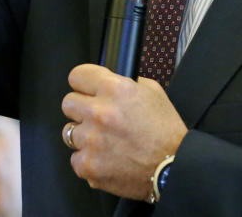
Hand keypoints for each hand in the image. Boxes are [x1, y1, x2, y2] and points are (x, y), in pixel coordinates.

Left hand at [61, 64, 187, 199]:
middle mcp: (99, 112)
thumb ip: (124, 83)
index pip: (77, 76)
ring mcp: (91, 140)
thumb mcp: (152, 92)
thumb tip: (105, 82)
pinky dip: (89, 159)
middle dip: (81, 109)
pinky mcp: (87, 165)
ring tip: (106, 141)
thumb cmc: (165, 132)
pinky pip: (76, 158)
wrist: (173, 167)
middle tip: (97, 118)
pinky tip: (106, 158)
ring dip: (85, 136)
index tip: (85, 89)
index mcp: (115, 89)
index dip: (83, 83)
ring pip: (69, 132)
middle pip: (68, 103)